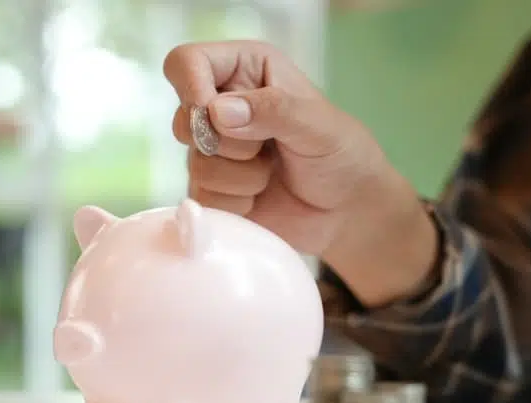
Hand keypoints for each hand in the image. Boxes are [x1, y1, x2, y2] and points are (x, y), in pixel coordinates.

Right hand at [163, 40, 439, 306]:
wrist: (346, 213)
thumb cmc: (342, 156)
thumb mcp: (319, 125)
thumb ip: (274, 109)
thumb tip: (216, 112)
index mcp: (245, 70)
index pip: (187, 62)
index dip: (191, 86)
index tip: (214, 114)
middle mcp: (221, 106)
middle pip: (184, 119)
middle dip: (227, 144)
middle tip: (265, 148)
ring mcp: (213, 151)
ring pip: (196, 165)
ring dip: (242, 177)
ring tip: (272, 173)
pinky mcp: (212, 191)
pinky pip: (203, 198)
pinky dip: (237, 202)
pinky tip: (261, 197)